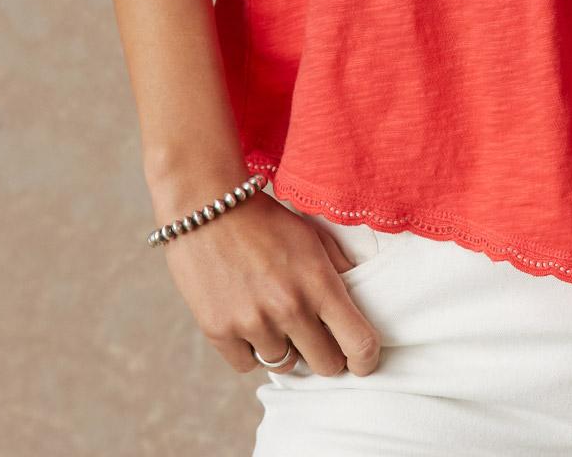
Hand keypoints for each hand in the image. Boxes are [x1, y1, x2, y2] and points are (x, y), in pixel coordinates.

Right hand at [161, 192, 383, 378]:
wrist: (206, 205)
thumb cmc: (264, 219)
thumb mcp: (311, 235)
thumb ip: (338, 268)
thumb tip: (358, 301)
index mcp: (319, 282)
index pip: (359, 344)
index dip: (365, 359)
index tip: (361, 360)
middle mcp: (289, 308)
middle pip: (325, 365)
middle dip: (326, 353)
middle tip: (316, 335)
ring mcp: (253, 323)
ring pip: (285, 364)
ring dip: (286, 346)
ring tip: (275, 315)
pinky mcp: (219, 333)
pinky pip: (248, 364)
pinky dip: (251, 349)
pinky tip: (248, 320)